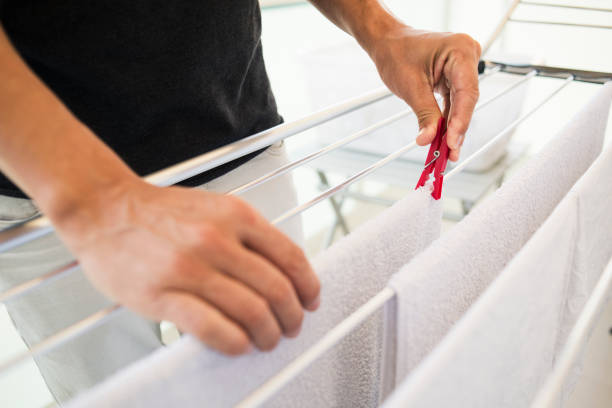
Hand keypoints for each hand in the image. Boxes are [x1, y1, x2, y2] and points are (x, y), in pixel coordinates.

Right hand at [53, 179, 320, 354]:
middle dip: (292, 317)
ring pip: (250, 311)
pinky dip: (234, 342)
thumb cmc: (160, 212)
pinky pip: (211, 327)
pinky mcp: (162, 294)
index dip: (308, 285)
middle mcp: (217, 239)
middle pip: (276, 289)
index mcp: (236, 215)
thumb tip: (282, 271)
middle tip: (291, 328)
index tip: (311, 301)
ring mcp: (189, 267)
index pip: (291, 256)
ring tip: (266, 340)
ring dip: (267, 334)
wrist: (105, 209)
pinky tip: (239, 344)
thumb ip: (249, 235)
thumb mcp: (215, 207)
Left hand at [366, 26, 480, 160]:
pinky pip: (453, 102)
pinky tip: (444, 139)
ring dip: (452, 128)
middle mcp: (467, 56)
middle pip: (466, 100)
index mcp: (460, 51)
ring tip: (447, 153)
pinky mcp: (455, 77)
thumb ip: (424, 114)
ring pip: (461, 104)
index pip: (466, 92)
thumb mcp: (410, 87)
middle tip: (450, 154)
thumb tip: (429, 139)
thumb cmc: (396, 53)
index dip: (460, 121)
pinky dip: (447, 120)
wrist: (387, 42)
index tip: (452, 142)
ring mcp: (462, 67)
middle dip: (456, 129)